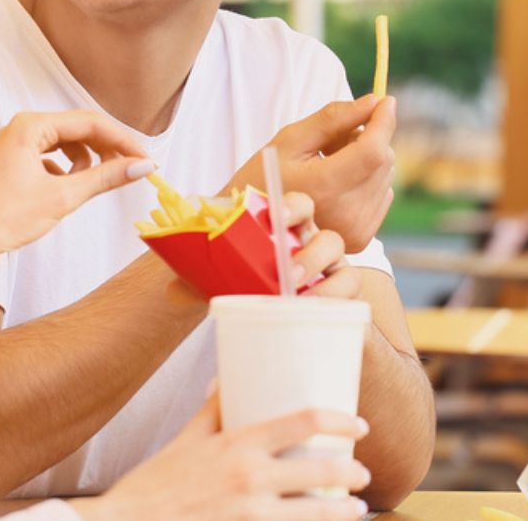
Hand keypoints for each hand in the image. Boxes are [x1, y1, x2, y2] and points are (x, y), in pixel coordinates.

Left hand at [0, 110, 151, 258]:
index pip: (90, 122)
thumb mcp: (62, 197)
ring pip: (66, 145)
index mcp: (31, 126)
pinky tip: (66, 191)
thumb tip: (141, 166)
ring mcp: (16, 146)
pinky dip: (67, 173)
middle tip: (132, 170)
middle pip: (79, 130)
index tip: (146, 159)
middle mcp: (22, 128)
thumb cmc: (3, 218)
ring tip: (91, 185)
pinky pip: (52, 159)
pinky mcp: (14, 165)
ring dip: (86, 162)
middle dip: (107, 149)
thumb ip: (105, 178)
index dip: (123, 140)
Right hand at [76, 395, 370, 520]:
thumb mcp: (184, 440)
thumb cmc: (153, 486)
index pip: (305, 421)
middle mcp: (250, 478)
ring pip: (316, 512)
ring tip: (355, 509)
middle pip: (322, 470)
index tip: (359, 426)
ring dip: (343, 510)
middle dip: (351, 473)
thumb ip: (212, 409)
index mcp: (237, 445)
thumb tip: (224, 375)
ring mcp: (252, 516)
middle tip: (361, 475)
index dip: (340, 421)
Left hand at [161, 194, 360, 304]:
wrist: (274, 323)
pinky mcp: (345, 300)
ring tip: (299, 298)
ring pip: (346, 268)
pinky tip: (317, 316)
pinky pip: (353, 296)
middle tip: (286, 272)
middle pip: (329, 236)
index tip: (277, 216)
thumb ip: (199, 283)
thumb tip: (173, 289)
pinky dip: (338, 303)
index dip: (291, 206)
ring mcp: (334, 273)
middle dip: (311, 252)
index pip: (299, 205)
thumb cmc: (250, 291)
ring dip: (327, 282)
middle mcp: (316, 247)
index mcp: (288, 231)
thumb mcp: (221, 283)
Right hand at [229, 95, 396, 252]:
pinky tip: (338, 183)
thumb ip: (333, 119)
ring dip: (368, 160)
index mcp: (324, 187)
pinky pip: (382, 195)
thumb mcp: (291, 140)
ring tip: (330, 162)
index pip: (372, 150)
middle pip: (382, 161)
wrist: (253, 225)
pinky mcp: (361, 238)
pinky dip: (367, 181)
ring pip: (385, 176)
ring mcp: (356, 230)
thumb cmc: (263, 177)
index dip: (383, 122)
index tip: (384, 100)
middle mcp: (346, 213)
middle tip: (333, 139)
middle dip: (368, 139)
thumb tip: (373, 102)